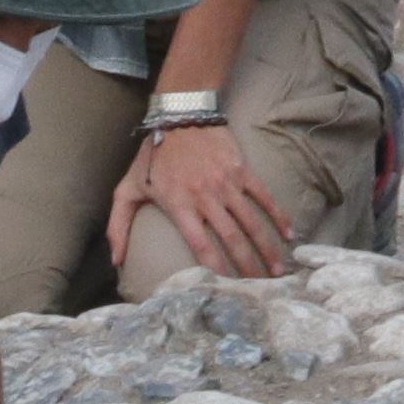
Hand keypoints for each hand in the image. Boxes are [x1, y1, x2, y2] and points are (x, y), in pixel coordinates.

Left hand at [118, 120, 297, 278]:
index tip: (225, 288)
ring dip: (266, 247)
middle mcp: (205, 197)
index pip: (200, 245)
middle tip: (259, 288)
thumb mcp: (127, 189)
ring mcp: (226, 184)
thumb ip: (118, 225)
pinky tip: (289, 233)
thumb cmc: (152, 155)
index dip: (214, 268)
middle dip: (247, 266)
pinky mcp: (241, 171)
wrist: (179, 115)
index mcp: (179, 205)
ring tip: (277, 270)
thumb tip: (114, 260)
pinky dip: (277, 215)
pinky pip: (262, 196)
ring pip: (250, 222)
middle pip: (231, 239)